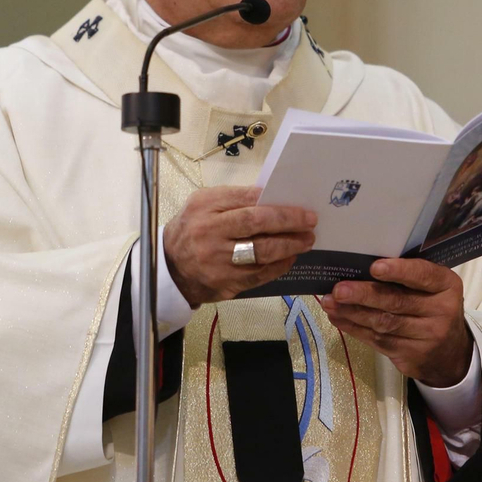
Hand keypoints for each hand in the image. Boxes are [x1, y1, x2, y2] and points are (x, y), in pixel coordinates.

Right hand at [164, 186, 317, 305]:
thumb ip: (233, 199)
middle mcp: (209, 234)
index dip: (275, 204)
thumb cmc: (192, 228)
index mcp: (204, 208)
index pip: (245, 201)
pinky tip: (290, 258)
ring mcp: (218, 262)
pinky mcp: (226, 284)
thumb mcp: (203, 204)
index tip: (299, 206)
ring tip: (306, 240)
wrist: (171, 266)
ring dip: (289, 246)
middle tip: (310, 221)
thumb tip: (271, 198)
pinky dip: (279, 266)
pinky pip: (259, 275)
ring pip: (262, 253)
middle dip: (288, 222)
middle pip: (256, 225)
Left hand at [319, 258, 472, 386]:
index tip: (375, 267)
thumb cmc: (434, 307)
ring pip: (384, 323)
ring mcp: (426, 337)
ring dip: (353, 312)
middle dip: (364, 294)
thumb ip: (409, 276)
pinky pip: (377, 340)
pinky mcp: (410, 355)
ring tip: (330, 302)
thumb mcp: (434, 288)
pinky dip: (354, 328)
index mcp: (447, 286)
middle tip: (339, 289)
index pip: (423, 276)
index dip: (399, 271)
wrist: (450, 354)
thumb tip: (361, 264)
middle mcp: (441, 311)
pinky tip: (338, 317)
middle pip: (397, 302)